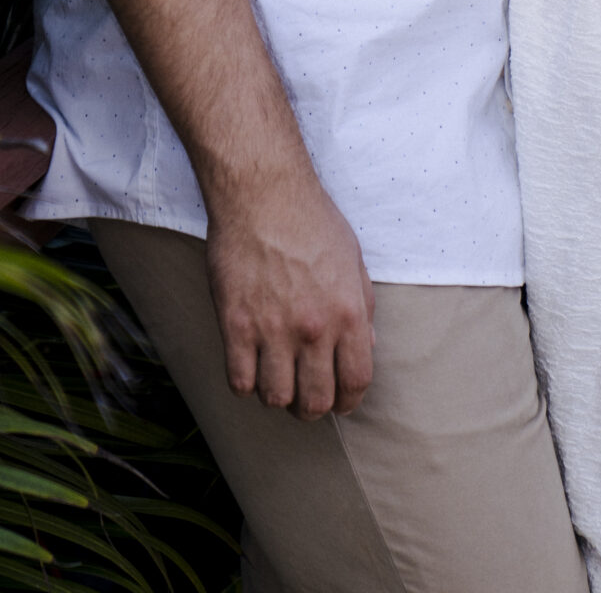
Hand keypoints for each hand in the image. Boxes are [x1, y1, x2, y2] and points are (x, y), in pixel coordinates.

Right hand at [206, 158, 375, 418]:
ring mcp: (272, 329)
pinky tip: (249, 364)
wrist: (263, 193)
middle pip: (315, 402)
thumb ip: (362, 306)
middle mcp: (313, 328)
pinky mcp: (235, 325)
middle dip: (313, 407)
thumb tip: (364, 346)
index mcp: (347, 313)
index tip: (340, 402)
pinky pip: (239, 382)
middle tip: (305, 395)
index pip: (355, 382)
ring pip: (276, 399)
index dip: (349, 401)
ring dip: (278, 395)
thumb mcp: (353, 259)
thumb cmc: (311, 220)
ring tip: (276, 377)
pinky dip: (245, 382)